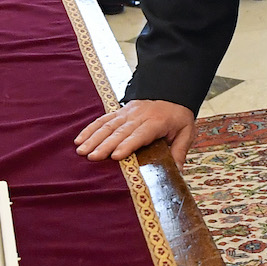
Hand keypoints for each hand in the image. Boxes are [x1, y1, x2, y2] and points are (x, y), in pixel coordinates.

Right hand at [75, 99, 196, 162]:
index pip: (140, 134)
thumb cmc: (178, 116)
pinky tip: (79, 138)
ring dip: (93, 137)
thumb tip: (177, 173)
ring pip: (108, 125)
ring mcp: (127, 113)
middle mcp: (138, 116)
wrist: (172, 92)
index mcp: (156, 122)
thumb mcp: (187, 132)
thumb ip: (180, 151)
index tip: (115, 156)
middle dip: (104, 145)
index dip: (127, 145)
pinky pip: (103, 119)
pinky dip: (90, 128)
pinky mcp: (120, 112)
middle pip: (120, 131)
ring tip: (81, 150)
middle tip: (92, 157)